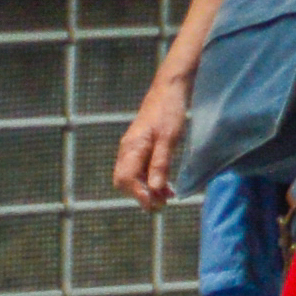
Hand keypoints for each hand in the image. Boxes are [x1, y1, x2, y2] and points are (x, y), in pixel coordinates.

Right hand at [113, 74, 189, 208]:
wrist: (169, 89)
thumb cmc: (170, 112)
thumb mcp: (170, 138)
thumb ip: (160, 163)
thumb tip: (154, 189)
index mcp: (131, 148)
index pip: (126, 179)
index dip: (140, 195)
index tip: (156, 205)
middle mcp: (127, 150)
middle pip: (125, 181)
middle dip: (141, 195)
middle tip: (163, 204)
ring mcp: (132, 148)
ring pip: (133, 177)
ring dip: (147, 189)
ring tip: (168, 197)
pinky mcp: (140, 146)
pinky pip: (139, 169)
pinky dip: (150, 180)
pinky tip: (165, 185)